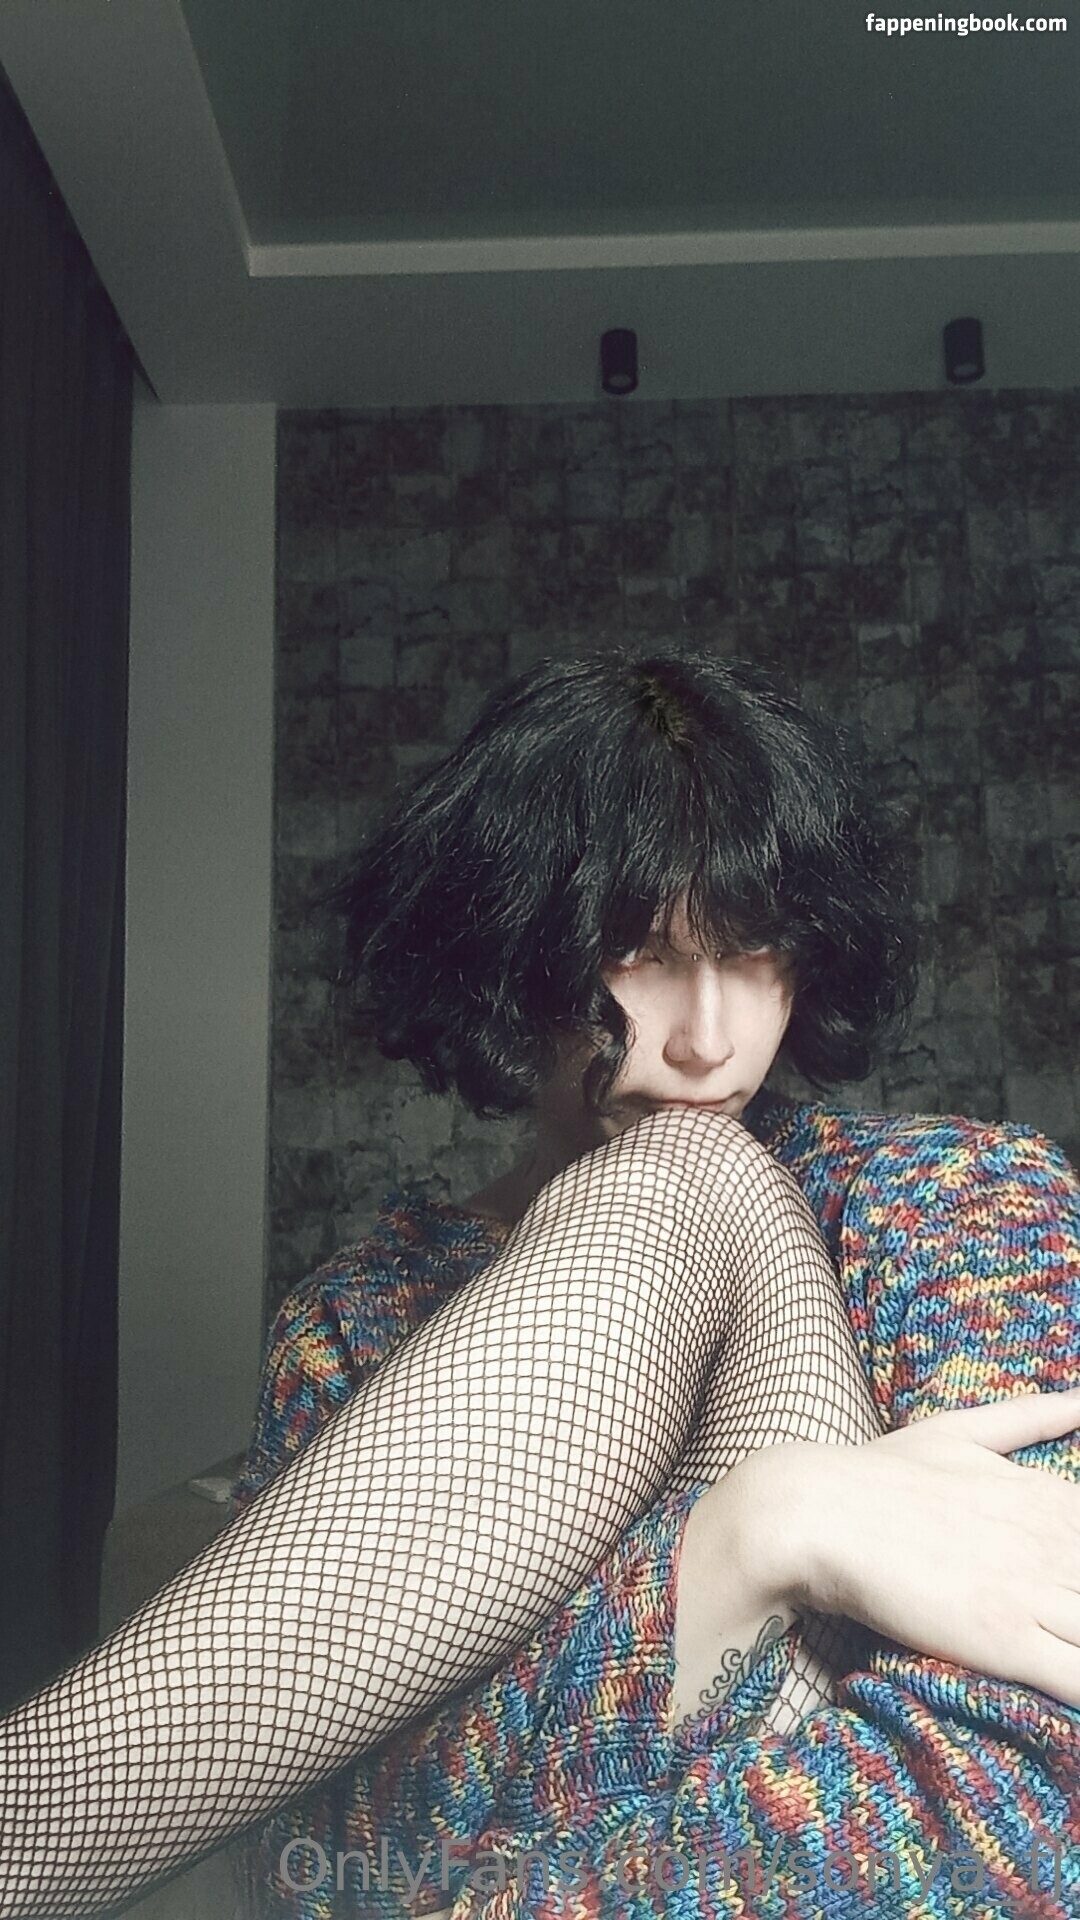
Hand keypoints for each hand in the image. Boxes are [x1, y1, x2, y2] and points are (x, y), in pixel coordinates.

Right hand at [743, 1388, 1079, 1707]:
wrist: (819, 1512)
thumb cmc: (882, 1474)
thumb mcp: (960, 1433)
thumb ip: (1030, 1417)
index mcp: (1049, 1496)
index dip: (1078, 1564)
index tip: (1059, 1576)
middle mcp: (1054, 1542)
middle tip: (1056, 1609)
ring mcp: (1033, 1594)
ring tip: (1060, 1644)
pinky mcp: (1007, 1642)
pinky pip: (1076, 1680)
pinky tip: (1071, 1696)